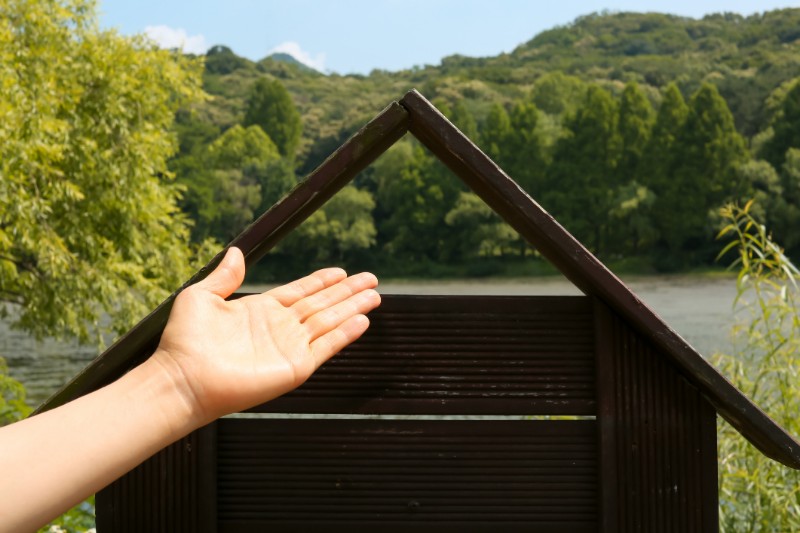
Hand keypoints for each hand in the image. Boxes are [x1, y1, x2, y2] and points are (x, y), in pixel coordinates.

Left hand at [152, 247, 379, 424]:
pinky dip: (345, 334)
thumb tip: (235, 251)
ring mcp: (289, 348)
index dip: (321, 281)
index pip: (300, 292)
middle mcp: (279, 328)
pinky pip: (326, 346)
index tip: (341, 271)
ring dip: (352, 308)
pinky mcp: (295, 367)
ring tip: (374, 296)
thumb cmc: (185, 341)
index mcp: (261, 310)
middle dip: (347, 292)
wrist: (184, 379)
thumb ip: (224, 276)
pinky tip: (362, 321)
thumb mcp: (201, 297)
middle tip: (371, 279)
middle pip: (322, 304)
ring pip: (329, 322)